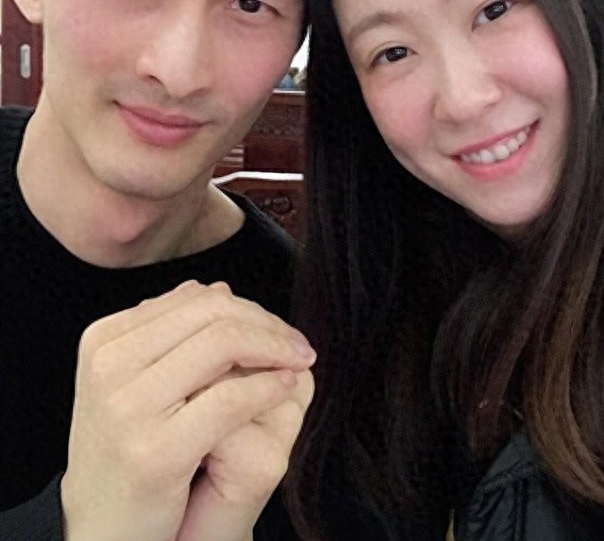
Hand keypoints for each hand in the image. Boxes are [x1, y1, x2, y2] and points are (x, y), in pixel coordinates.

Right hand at [60, 280, 315, 540]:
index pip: (196, 298)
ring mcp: (126, 408)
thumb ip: (174, 331)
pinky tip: (285, 387)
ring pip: (224, 342)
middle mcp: (109, 365)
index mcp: (105, 340)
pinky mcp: (153, 452)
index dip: (249, 308)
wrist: (106, 537)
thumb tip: (219, 287)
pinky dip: (268, 386)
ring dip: (275, 347)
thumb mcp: (139, 382)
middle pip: (213, 312)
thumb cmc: (128, 457)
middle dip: (267, 323)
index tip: (277, 329)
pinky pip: (230, 398)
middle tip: (298, 345)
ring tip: (298, 361)